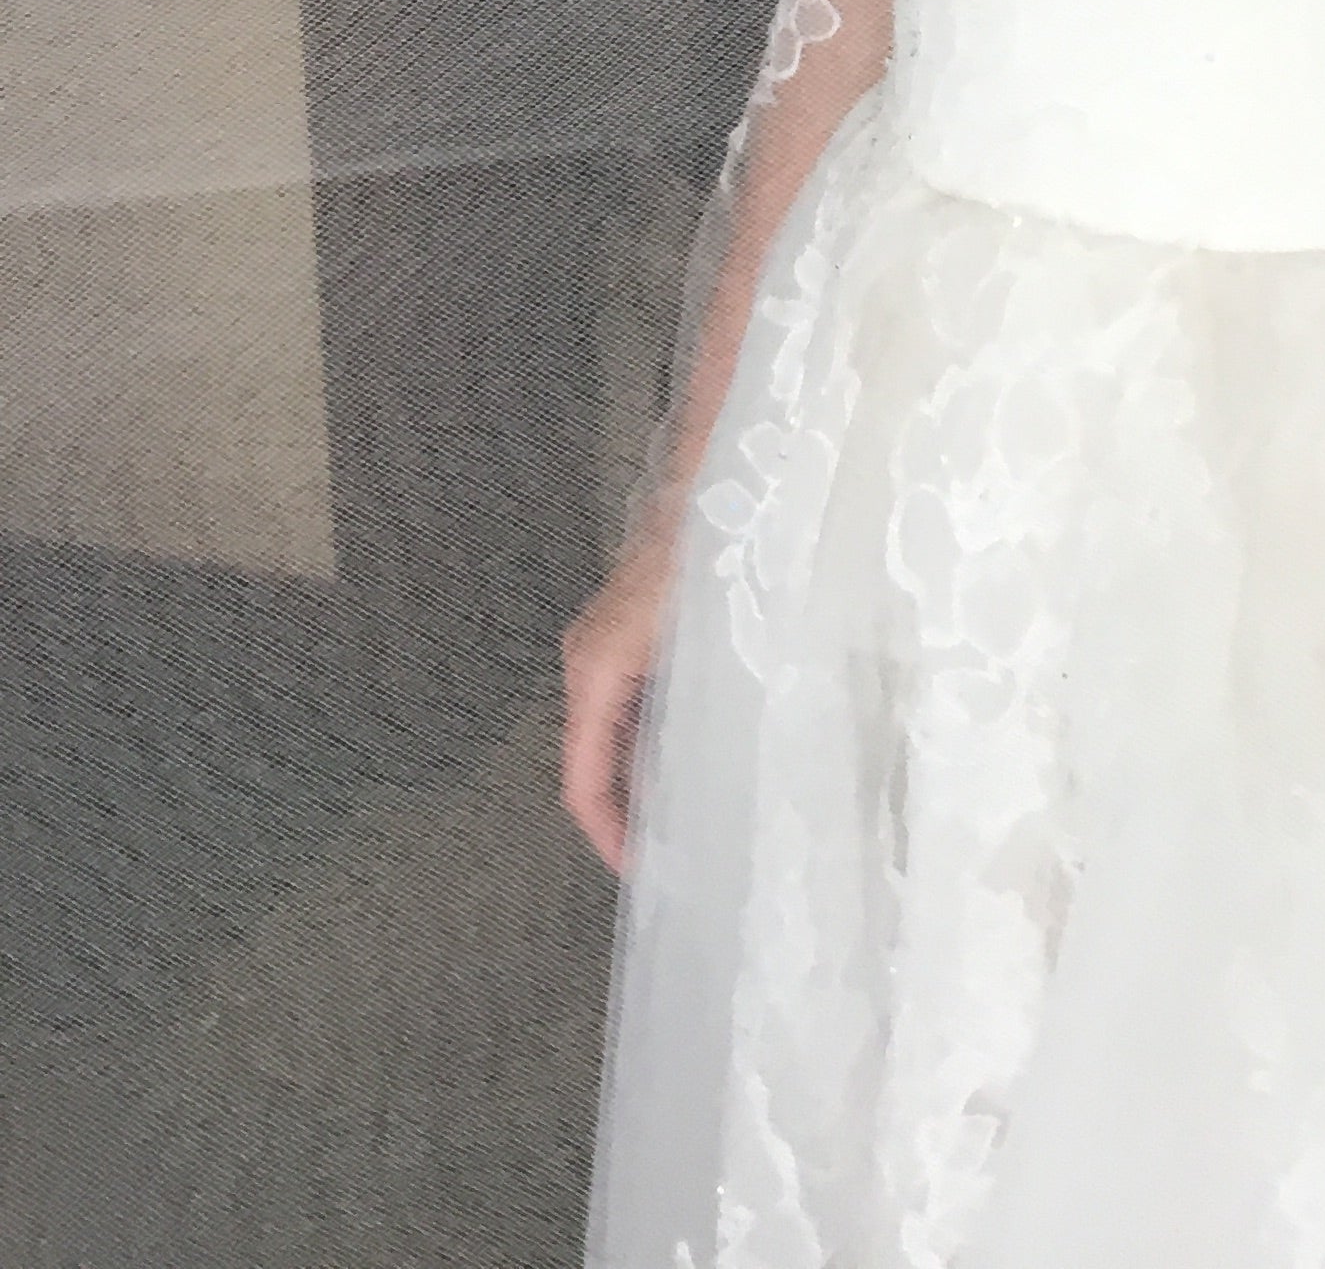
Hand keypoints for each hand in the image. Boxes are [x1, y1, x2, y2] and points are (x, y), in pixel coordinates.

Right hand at [560, 528, 675, 874]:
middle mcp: (587, 664)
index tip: (644, 872)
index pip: (582, 781)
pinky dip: (649, 744)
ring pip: (612, 737)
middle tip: (673, 859)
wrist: (710, 484)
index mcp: (594, 673)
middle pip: (593, 763)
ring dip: (641, 780)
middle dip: (627, 814)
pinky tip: (691, 761)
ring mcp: (604, 650)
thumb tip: (707, 779)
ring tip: (686, 821)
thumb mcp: (698, 644)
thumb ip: (690, 710)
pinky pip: (627, 709)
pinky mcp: (627, 638)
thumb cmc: (706, 558)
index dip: (610, 833)